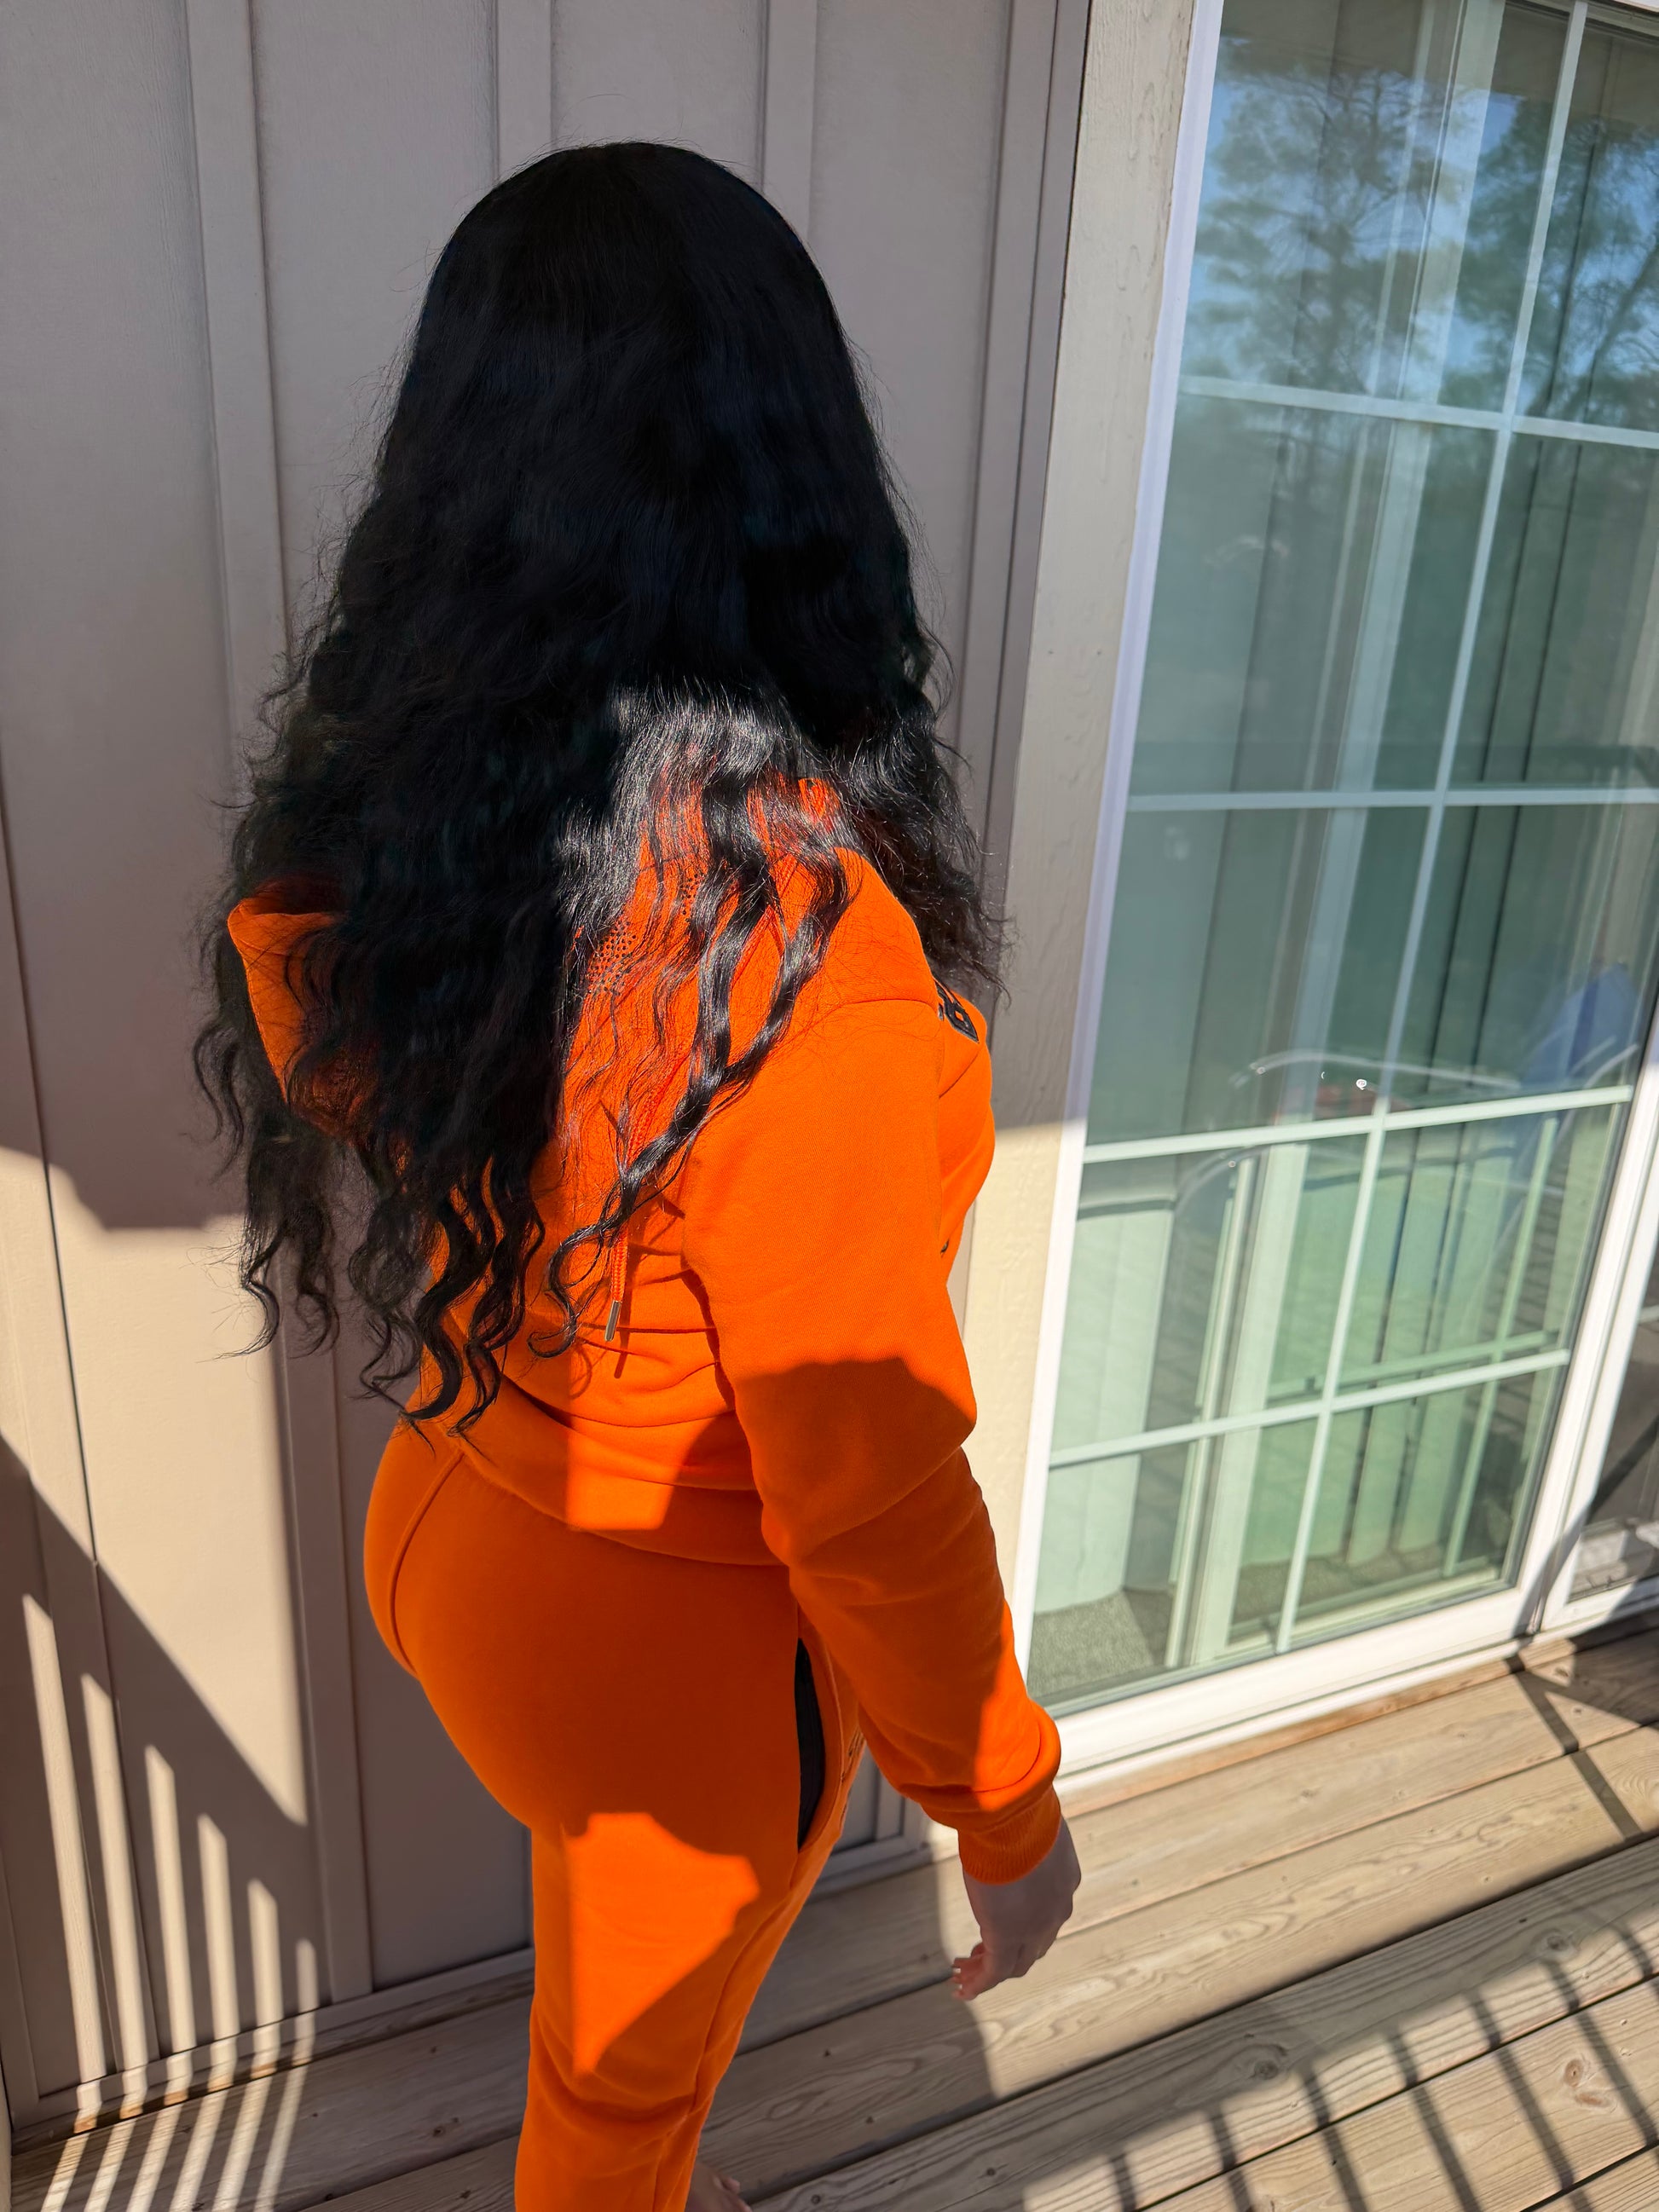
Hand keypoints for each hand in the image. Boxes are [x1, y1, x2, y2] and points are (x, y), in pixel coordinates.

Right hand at [951, 1816, 1079, 2000]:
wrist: (1013, 1816)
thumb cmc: (1015, 1808)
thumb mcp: (1024, 1821)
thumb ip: (1018, 1831)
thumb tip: (1003, 1816)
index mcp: (1064, 1880)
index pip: (1047, 1914)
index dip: (1026, 1926)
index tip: (1001, 1921)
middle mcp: (1056, 1910)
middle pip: (1034, 1945)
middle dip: (1008, 1952)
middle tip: (978, 1954)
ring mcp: (1035, 1927)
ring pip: (1015, 1962)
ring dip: (988, 1969)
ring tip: (963, 1973)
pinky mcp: (1007, 1937)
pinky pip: (994, 1971)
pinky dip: (979, 1983)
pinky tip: (963, 1989)